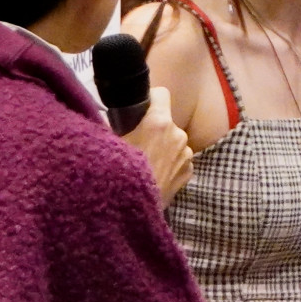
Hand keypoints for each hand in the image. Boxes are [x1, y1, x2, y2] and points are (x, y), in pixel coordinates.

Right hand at [121, 86, 192, 205]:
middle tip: (138, 145)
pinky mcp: (190, 171)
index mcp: (158, 122)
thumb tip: (113, 119)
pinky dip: (171, 165)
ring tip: (147, 165)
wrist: (132, 208)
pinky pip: (180, 160)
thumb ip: (116, 127)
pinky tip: (156, 176)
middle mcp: (177, 133)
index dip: (150, 100)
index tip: (141, 110)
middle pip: (167, 122)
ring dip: (164, 148)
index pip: (162, 93)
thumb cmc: (118, 172)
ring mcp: (186, 154)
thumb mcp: (110, 144)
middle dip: (155, 129)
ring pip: (174, 142)